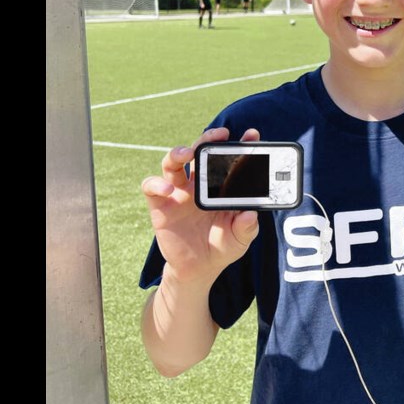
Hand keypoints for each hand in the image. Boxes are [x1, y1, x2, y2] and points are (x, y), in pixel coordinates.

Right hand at [141, 127, 261, 283]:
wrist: (200, 268)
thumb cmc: (223, 246)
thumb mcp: (240, 239)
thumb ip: (247, 227)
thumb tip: (250, 214)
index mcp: (222, 185)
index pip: (230, 158)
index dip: (241, 145)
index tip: (252, 135)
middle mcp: (200, 182)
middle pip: (200, 151)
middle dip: (208, 139)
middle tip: (220, 134)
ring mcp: (179, 191)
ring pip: (173, 161)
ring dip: (178, 152)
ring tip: (188, 153)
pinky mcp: (161, 204)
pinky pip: (151, 186)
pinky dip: (156, 184)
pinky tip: (168, 190)